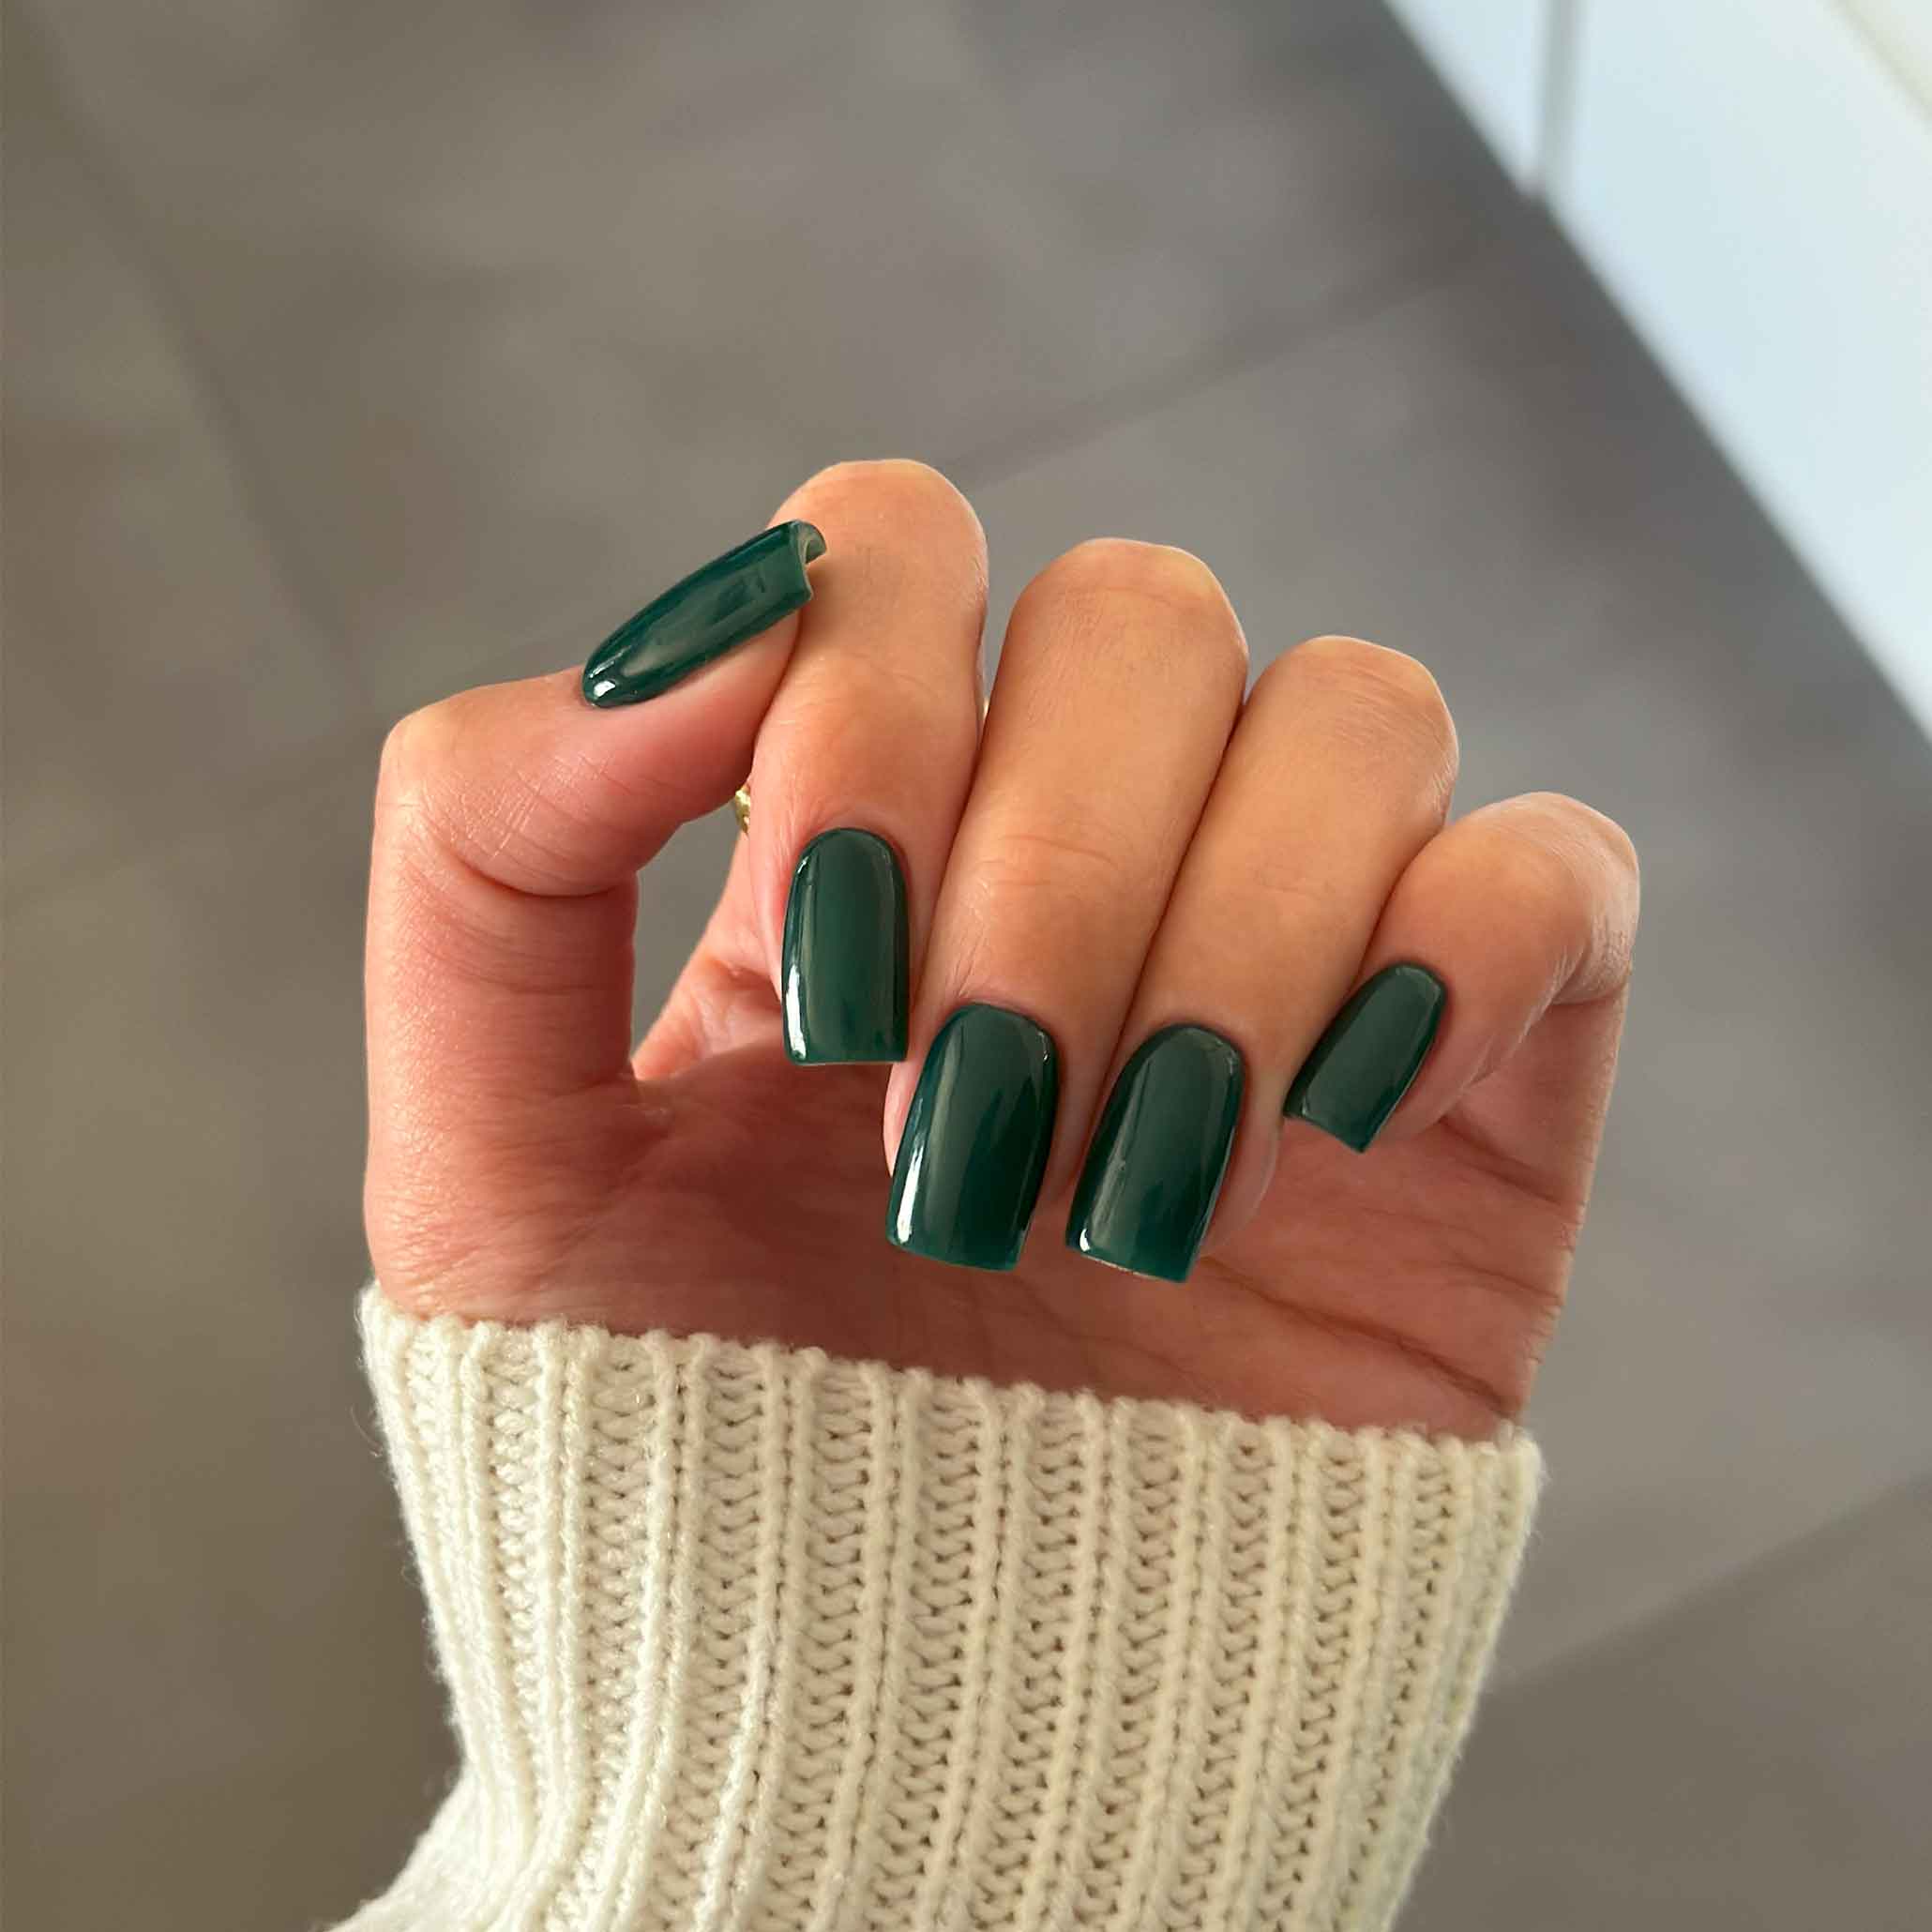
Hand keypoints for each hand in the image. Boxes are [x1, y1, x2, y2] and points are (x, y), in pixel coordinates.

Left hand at [365, 462, 1636, 1435]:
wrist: (902, 1725)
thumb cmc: (679, 1453)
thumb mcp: (486, 1158)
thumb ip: (490, 842)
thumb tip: (708, 621)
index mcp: (858, 832)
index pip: (900, 548)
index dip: (875, 695)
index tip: (824, 971)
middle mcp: (1082, 846)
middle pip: (1142, 614)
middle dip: (1053, 869)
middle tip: (969, 1129)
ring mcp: (1289, 946)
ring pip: (1355, 714)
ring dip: (1232, 945)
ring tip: (1129, 1197)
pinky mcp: (1468, 1082)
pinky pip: (1555, 875)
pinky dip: (1463, 951)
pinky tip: (1338, 1121)